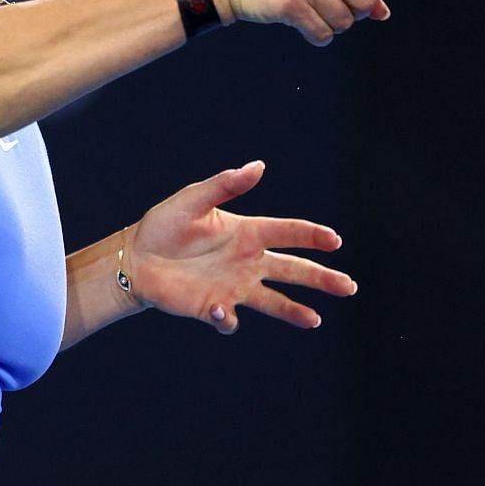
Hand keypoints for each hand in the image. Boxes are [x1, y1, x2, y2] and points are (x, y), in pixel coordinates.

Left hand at [127, 161, 355, 334]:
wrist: (135, 259)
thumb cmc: (164, 224)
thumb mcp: (193, 200)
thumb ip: (225, 185)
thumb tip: (259, 166)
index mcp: (247, 232)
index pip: (288, 233)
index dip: (312, 235)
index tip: (335, 240)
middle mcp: (247, 262)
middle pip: (293, 270)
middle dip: (322, 278)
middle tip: (349, 287)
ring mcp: (233, 287)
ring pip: (274, 301)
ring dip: (295, 310)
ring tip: (314, 320)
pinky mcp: (214, 307)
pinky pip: (230, 319)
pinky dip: (229, 318)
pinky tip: (221, 309)